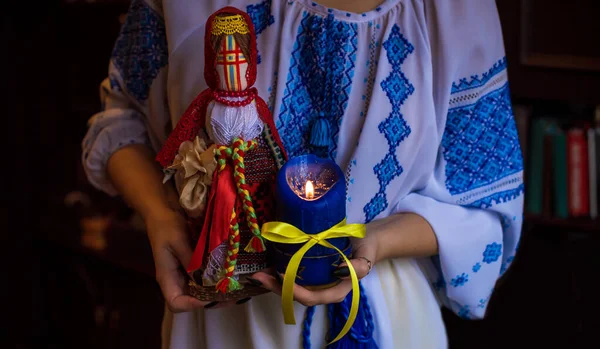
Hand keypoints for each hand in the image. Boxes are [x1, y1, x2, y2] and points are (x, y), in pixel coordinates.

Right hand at [145, 209, 234, 311]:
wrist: (162, 210)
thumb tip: (207, 278)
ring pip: (199, 292)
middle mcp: (175, 280)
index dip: (193, 305)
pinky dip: (215, 281)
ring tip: (236, 289)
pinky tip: (230, 277)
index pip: (176, 303)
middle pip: (191, 301)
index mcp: (167, 277)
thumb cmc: (166, 225)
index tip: (213, 297)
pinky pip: (203, 279)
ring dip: (216, 293)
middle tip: (233, 295)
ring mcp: (183, 274)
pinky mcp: (191, 266)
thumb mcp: (178, 241)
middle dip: (211, 301)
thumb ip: (191, 260)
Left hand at [251, 233, 377, 305]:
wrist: (366, 240)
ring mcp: (314, 281)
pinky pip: (292, 275)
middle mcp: (322, 289)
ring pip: (291, 286)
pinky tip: (266, 264)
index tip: (282, 278)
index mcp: (334, 292)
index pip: (311, 297)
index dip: (294, 291)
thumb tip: (338, 270)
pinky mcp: (309, 271)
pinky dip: (278, 271)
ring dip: (273, 281)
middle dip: (276, 288)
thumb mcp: (365, 258)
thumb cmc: (365, 250)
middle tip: (259, 277)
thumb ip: (358, 268)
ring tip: (257, 272)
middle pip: (295, 295)